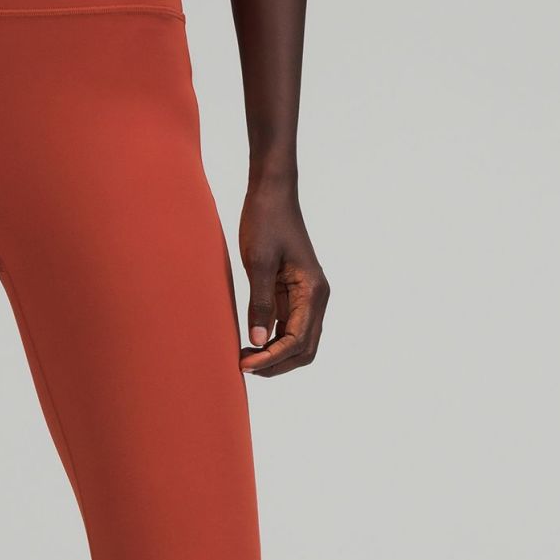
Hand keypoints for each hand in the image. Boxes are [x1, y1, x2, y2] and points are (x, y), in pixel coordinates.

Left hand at [237, 178, 329, 378]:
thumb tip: (257, 342)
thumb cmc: (266, 220)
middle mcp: (316, 298)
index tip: (244, 364)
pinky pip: (287, 327)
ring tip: (244, 358)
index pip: (297, 340)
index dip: (272, 358)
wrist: (272, 192)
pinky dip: (271, 341)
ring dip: (274, 356)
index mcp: (313, 291)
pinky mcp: (293, 293)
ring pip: (297, 342)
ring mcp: (306, 297)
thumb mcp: (258, 262)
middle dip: (276, 364)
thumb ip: (260, 303)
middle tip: (243, 366)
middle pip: (304, 349)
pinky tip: (249, 343)